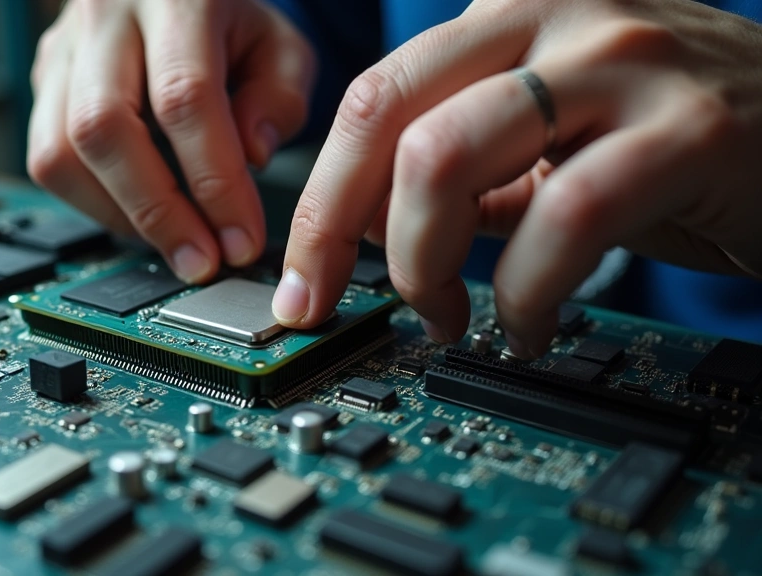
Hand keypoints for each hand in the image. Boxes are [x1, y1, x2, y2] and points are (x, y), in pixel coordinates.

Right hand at [28, 0, 313, 282]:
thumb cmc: (233, 25)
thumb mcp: (281, 49)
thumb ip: (279, 100)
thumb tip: (250, 159)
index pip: (185, 98)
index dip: (214, 183)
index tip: (240, 240)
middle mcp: (106, 16)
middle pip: (103, 127)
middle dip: (157, 213)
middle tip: (201, 261)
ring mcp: (64, 50)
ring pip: (60, 152)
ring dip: (120, 217)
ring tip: (174, 242)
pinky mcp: (43, 81)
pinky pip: (47, 161)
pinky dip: (95, 205)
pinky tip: (139, 216)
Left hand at [274, 0, 761, 356]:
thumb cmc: (669, 137)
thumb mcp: (548, 135)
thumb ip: (462, 171)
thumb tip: (369, 230)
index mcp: (506, 9)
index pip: (371, 97)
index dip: (319, 197)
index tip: (303, 273)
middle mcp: (555, 12)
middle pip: (385, 115)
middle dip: (335, 230)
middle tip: (334, 301)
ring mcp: (622, 61)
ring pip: (448, 158)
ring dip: (421, 267)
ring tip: (446, 317)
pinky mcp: (688, 129)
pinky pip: (561, 219)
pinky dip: (523, 294)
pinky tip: (527, 324)